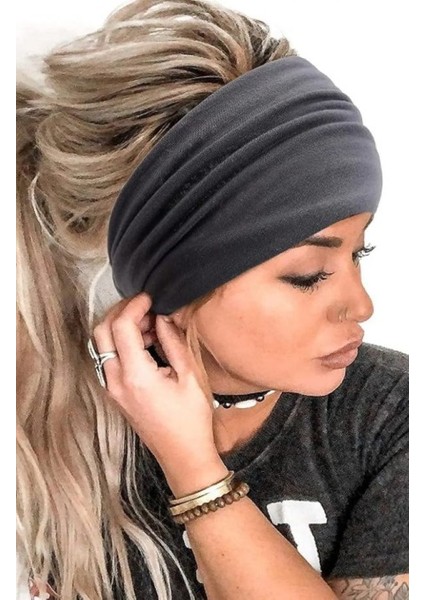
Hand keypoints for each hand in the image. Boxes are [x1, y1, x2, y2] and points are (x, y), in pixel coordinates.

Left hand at [91, 293, 220, 477]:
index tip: (151, 298)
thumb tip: (163, 317)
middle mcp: (116, 381)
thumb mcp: (190, 376)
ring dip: (119, 327)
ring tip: (150, 325)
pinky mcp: (115, 394)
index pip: (121, 326)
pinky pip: (108, 359)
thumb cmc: (191, 420)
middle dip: (120, 311)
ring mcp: (112, 389)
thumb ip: (173, 342)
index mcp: (136, 375)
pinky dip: (120, 343)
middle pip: (101, 331)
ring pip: (101, 344)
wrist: (183, 456)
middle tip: (146, 306)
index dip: (134, 305)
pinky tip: (145, 343)